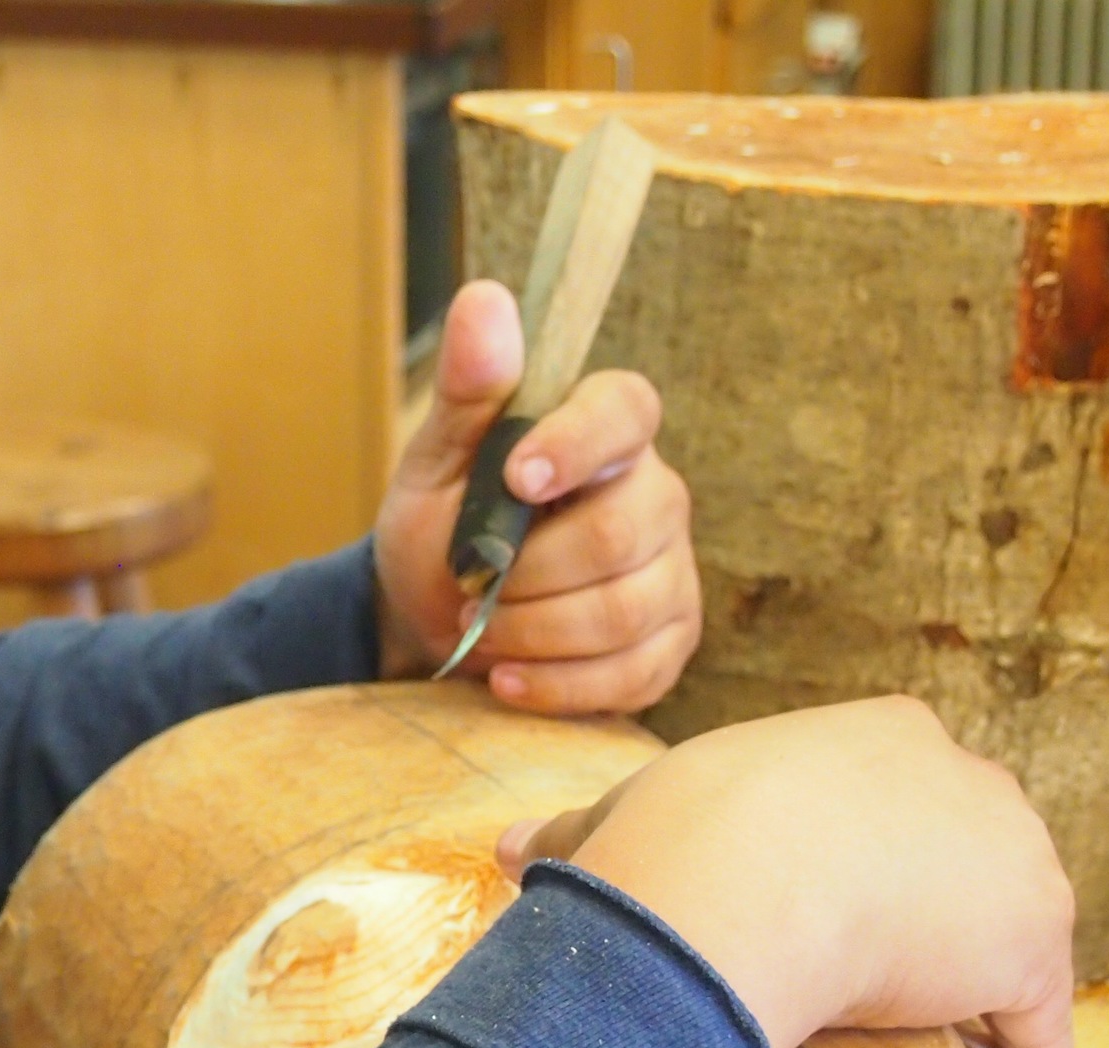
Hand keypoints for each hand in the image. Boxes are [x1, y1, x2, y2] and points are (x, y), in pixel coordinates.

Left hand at [374, 281, 700, 714]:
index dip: (576, 443)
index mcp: (606, 433)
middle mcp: (657, 497)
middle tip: (468, 589)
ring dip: (531, 634)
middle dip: (527, 575)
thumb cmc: (445, 530)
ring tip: (481, 631)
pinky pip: (631, 674)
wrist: (438, 622)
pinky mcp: (669, 646)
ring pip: (622, 611)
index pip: (627, 410)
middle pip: (619, 533)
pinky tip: (506, 681)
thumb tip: (485, 300)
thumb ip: (468, 392)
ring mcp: (672, 575)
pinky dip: (555, 686)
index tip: (515, 478)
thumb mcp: (437, 462)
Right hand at [496, 697, 1077, 1047]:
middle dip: (956, 897)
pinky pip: (1041, 1016)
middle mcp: (966, 778)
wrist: (743, 875)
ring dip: (1001, 981)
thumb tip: (511, 851)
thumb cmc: (681, 831)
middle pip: (979, 844)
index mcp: (882, 733)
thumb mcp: (635, 813)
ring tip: (981, 1040)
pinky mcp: (1027, 946)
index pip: (901, 790)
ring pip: (1017, 924)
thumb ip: (587, 830)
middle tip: (916, 962)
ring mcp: (1012, 859)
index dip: (880, 844)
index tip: (855, 890)